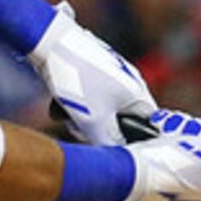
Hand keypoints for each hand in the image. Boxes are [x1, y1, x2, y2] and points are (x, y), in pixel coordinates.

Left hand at [31, 3, 155, 145]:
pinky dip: (77, 103)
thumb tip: (120, 157)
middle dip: (102, 130)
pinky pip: (90, 96)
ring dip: (85, 117)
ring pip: (103, 109)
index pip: (148, 126)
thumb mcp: (94, 120)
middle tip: (83, 129)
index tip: (114, 148)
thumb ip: (110, 142)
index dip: (133, 140)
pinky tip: (60, 103)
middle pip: (123, 119)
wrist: (51, 43)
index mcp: (138, 93)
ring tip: (68, 113)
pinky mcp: (93, 70)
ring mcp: (111, 74)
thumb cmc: (77, 79)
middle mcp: (130, 83)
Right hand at [123, 110, 200, 200]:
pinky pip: (168, 135)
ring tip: (165, 135)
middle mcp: (197, 179)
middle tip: (181, 135)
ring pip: (187, 134)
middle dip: (194, 130)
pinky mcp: (158, 160)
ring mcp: (176, 169)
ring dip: (177, 128)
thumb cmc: (170, 166)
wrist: (127, 170)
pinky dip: (163, 130)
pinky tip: (155, 133)